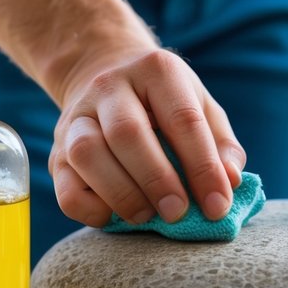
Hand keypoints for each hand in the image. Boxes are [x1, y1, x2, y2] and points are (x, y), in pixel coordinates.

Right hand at [50, 44, 245, 227]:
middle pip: (127, 133)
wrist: (103, 72)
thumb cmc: (165, 102)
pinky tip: (114, 216)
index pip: (183, 119)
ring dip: (121, 193)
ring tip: (147, 216)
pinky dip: (89, 208)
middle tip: (178, 214)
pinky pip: (64, 186)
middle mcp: (110, 86)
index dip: (203, 167)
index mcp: (156, 70)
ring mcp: (77, 117)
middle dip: (157, 180)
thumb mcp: (201, 106)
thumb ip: (222, 144)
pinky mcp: (57, 150)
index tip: (218, 206)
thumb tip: (231, 181)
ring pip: (87, 154)